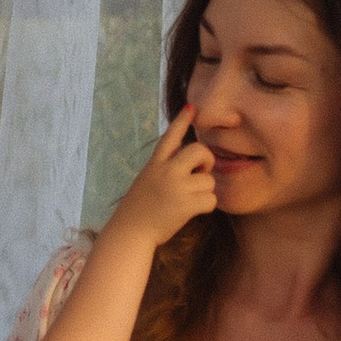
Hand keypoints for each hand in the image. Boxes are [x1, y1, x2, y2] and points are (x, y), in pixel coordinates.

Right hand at [109, 104, 217, 252]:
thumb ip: (165, 169)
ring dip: (204, 191)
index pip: (170, 136)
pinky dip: (206, 206)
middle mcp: (166, 171)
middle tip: (200, 174)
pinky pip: (211, 199)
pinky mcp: (185, 204)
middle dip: (206, 162)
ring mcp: (176, 187)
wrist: (130, 233)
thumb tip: (191, 164)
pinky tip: (193, 211)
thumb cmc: (138, 210)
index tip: (192, 107)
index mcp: (155, 164)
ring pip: (209, 179)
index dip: (182, 120)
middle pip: (200, 150)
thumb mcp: (147, 181)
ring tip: (188, 200)